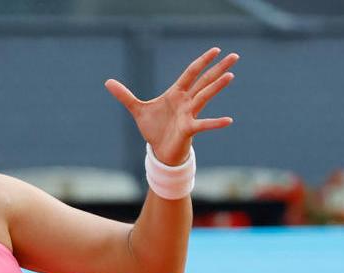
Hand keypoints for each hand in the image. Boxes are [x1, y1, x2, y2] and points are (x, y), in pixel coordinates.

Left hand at [105, 47, 237, 167]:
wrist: (159, 152)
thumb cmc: (154, 129)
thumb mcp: (137, 110)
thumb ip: (125, 95)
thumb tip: (107, 82)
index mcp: (176, 93)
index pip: (191, 73)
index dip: (202, 61)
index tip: (215, 50)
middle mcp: (187, 101)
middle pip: (204, 81)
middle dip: (218, 68)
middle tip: (235, 56)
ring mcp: (189, 114)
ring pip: (205, 97)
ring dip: (217, 86)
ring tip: (231, 75)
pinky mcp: (188, 129)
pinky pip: (203, 124)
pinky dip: (214, 123)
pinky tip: (228, 120)